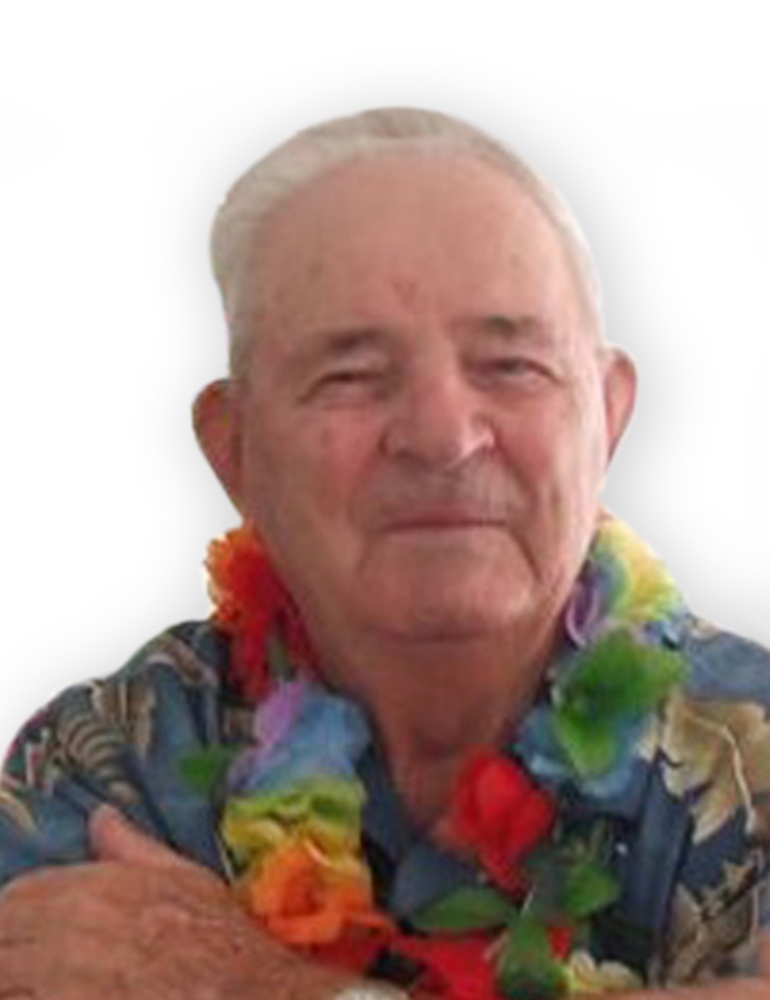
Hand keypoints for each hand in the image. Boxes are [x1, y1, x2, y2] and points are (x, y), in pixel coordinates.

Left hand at [0, 805, 352, 999]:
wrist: (255, 997)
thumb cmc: (224, 944)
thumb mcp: (186, 881)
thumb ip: (132, 849)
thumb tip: (101, 817)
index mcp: (95, 892)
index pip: (18, 897)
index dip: (19, 917)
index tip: (29, 932)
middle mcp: (72, 935)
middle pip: (6, 937)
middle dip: (15, 950)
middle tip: (37, 962)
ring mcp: (66, 986)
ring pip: (12, 975)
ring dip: (21, 975)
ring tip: (51, 978)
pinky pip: (31, 998)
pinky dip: (35, 993)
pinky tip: (60, 993)